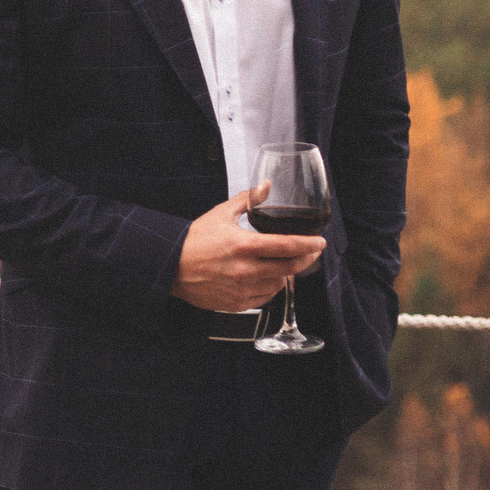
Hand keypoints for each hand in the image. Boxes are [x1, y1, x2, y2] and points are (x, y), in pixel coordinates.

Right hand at [170, 184, 325, 314]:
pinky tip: (267, 278)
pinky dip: (270, 288)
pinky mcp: (237, 303)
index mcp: (243, 245)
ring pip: (279, 284)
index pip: (287, 246)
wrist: (170, 265)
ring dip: (286, 273)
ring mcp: (242, 289)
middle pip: (290, 267)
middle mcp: (245, 269)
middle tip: (312, 253)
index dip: (309, 244)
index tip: (319, 242)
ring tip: (284, 264)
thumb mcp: (220, 214)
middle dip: (306, 259)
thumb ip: (247, 200)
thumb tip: (265, 186)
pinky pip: (264, 297)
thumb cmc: (194, 240)